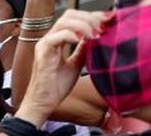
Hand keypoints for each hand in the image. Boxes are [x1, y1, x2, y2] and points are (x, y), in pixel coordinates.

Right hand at [17, 9, 111, 124]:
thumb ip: (84, 49)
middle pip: (69, 15)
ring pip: (64, 22)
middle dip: (89, 18)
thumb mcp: (76, 64)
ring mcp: (45, 45)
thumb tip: (96, 37)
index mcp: (57, 40)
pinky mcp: (42, 54)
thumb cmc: (55, 88)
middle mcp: (50, 39)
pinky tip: (82, 41)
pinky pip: (55, 37)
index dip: (91, 16)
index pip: (74, 18)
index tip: (108, 21)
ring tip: (94, 35)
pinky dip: (70, 35)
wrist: (43, 104)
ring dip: (83, 25)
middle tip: (102, 27)